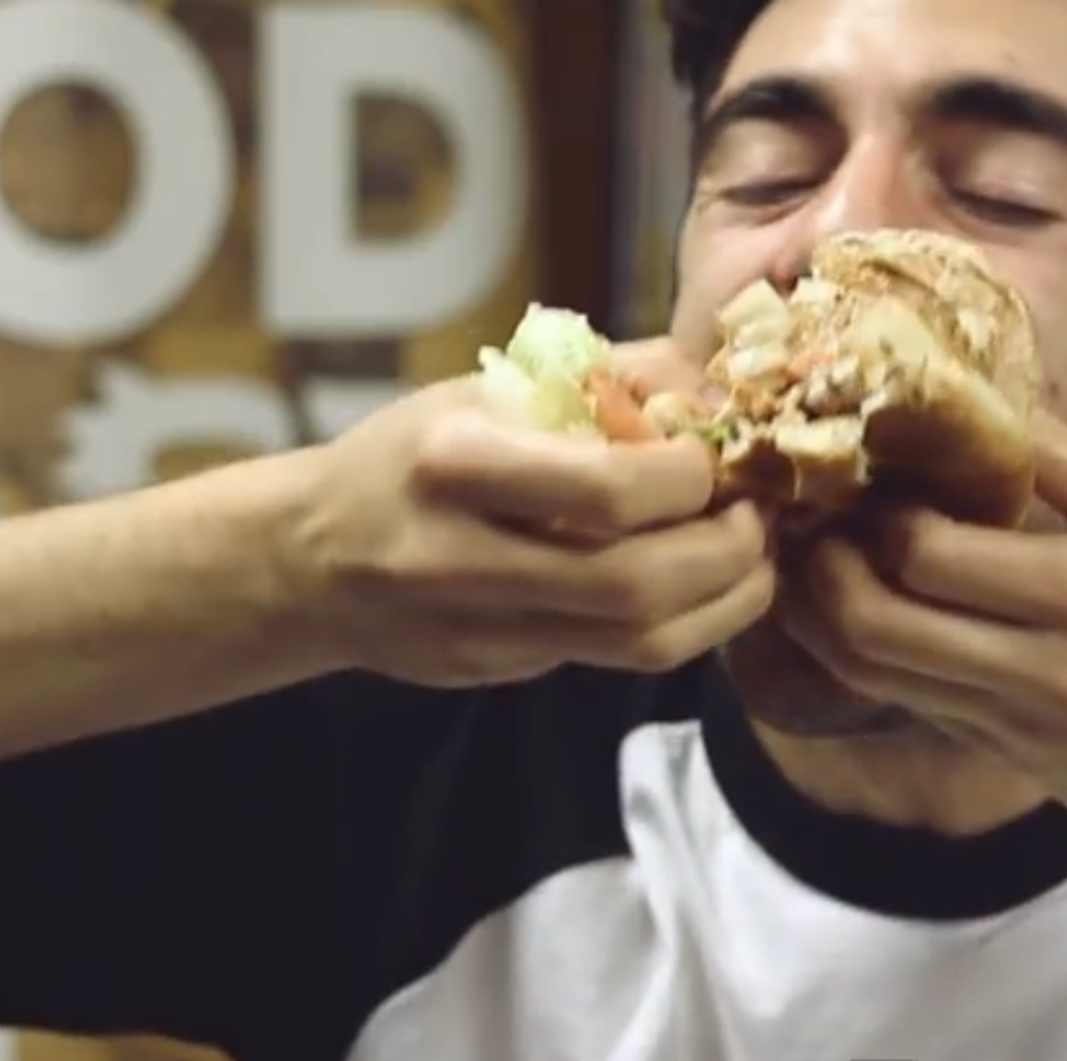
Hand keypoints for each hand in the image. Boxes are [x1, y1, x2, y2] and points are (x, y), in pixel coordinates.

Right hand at [284, 339, 775, 686]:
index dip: (689, 478)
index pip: (607, 491)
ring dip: (725, 604)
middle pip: (635, 586)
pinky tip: (703, 584)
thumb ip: (602, 381)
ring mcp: (480, 630)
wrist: (309, 560)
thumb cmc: (409, 458)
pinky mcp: (501, 673)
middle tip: (757, 517)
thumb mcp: (483, 393)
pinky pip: (619, 659)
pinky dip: (684, 624)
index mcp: (452, 466)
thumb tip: (714, 383)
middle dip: (727, 552)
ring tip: (751, 557)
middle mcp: (460, 558)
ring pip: (640, 645)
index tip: (715, 457)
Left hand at [777, 414, 1066, 846]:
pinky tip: (854, 616)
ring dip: (823, 617)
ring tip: (811, 564)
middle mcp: (1043, 667)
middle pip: (879, 622)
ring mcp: (1016, 723)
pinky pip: (909, 703)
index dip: (879, 512)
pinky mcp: (1006, 756)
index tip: (869, 472)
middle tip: (815, 519)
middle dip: (825, 566)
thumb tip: (988, 400)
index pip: (933, 553)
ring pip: (875, 674)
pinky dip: (866, 658)